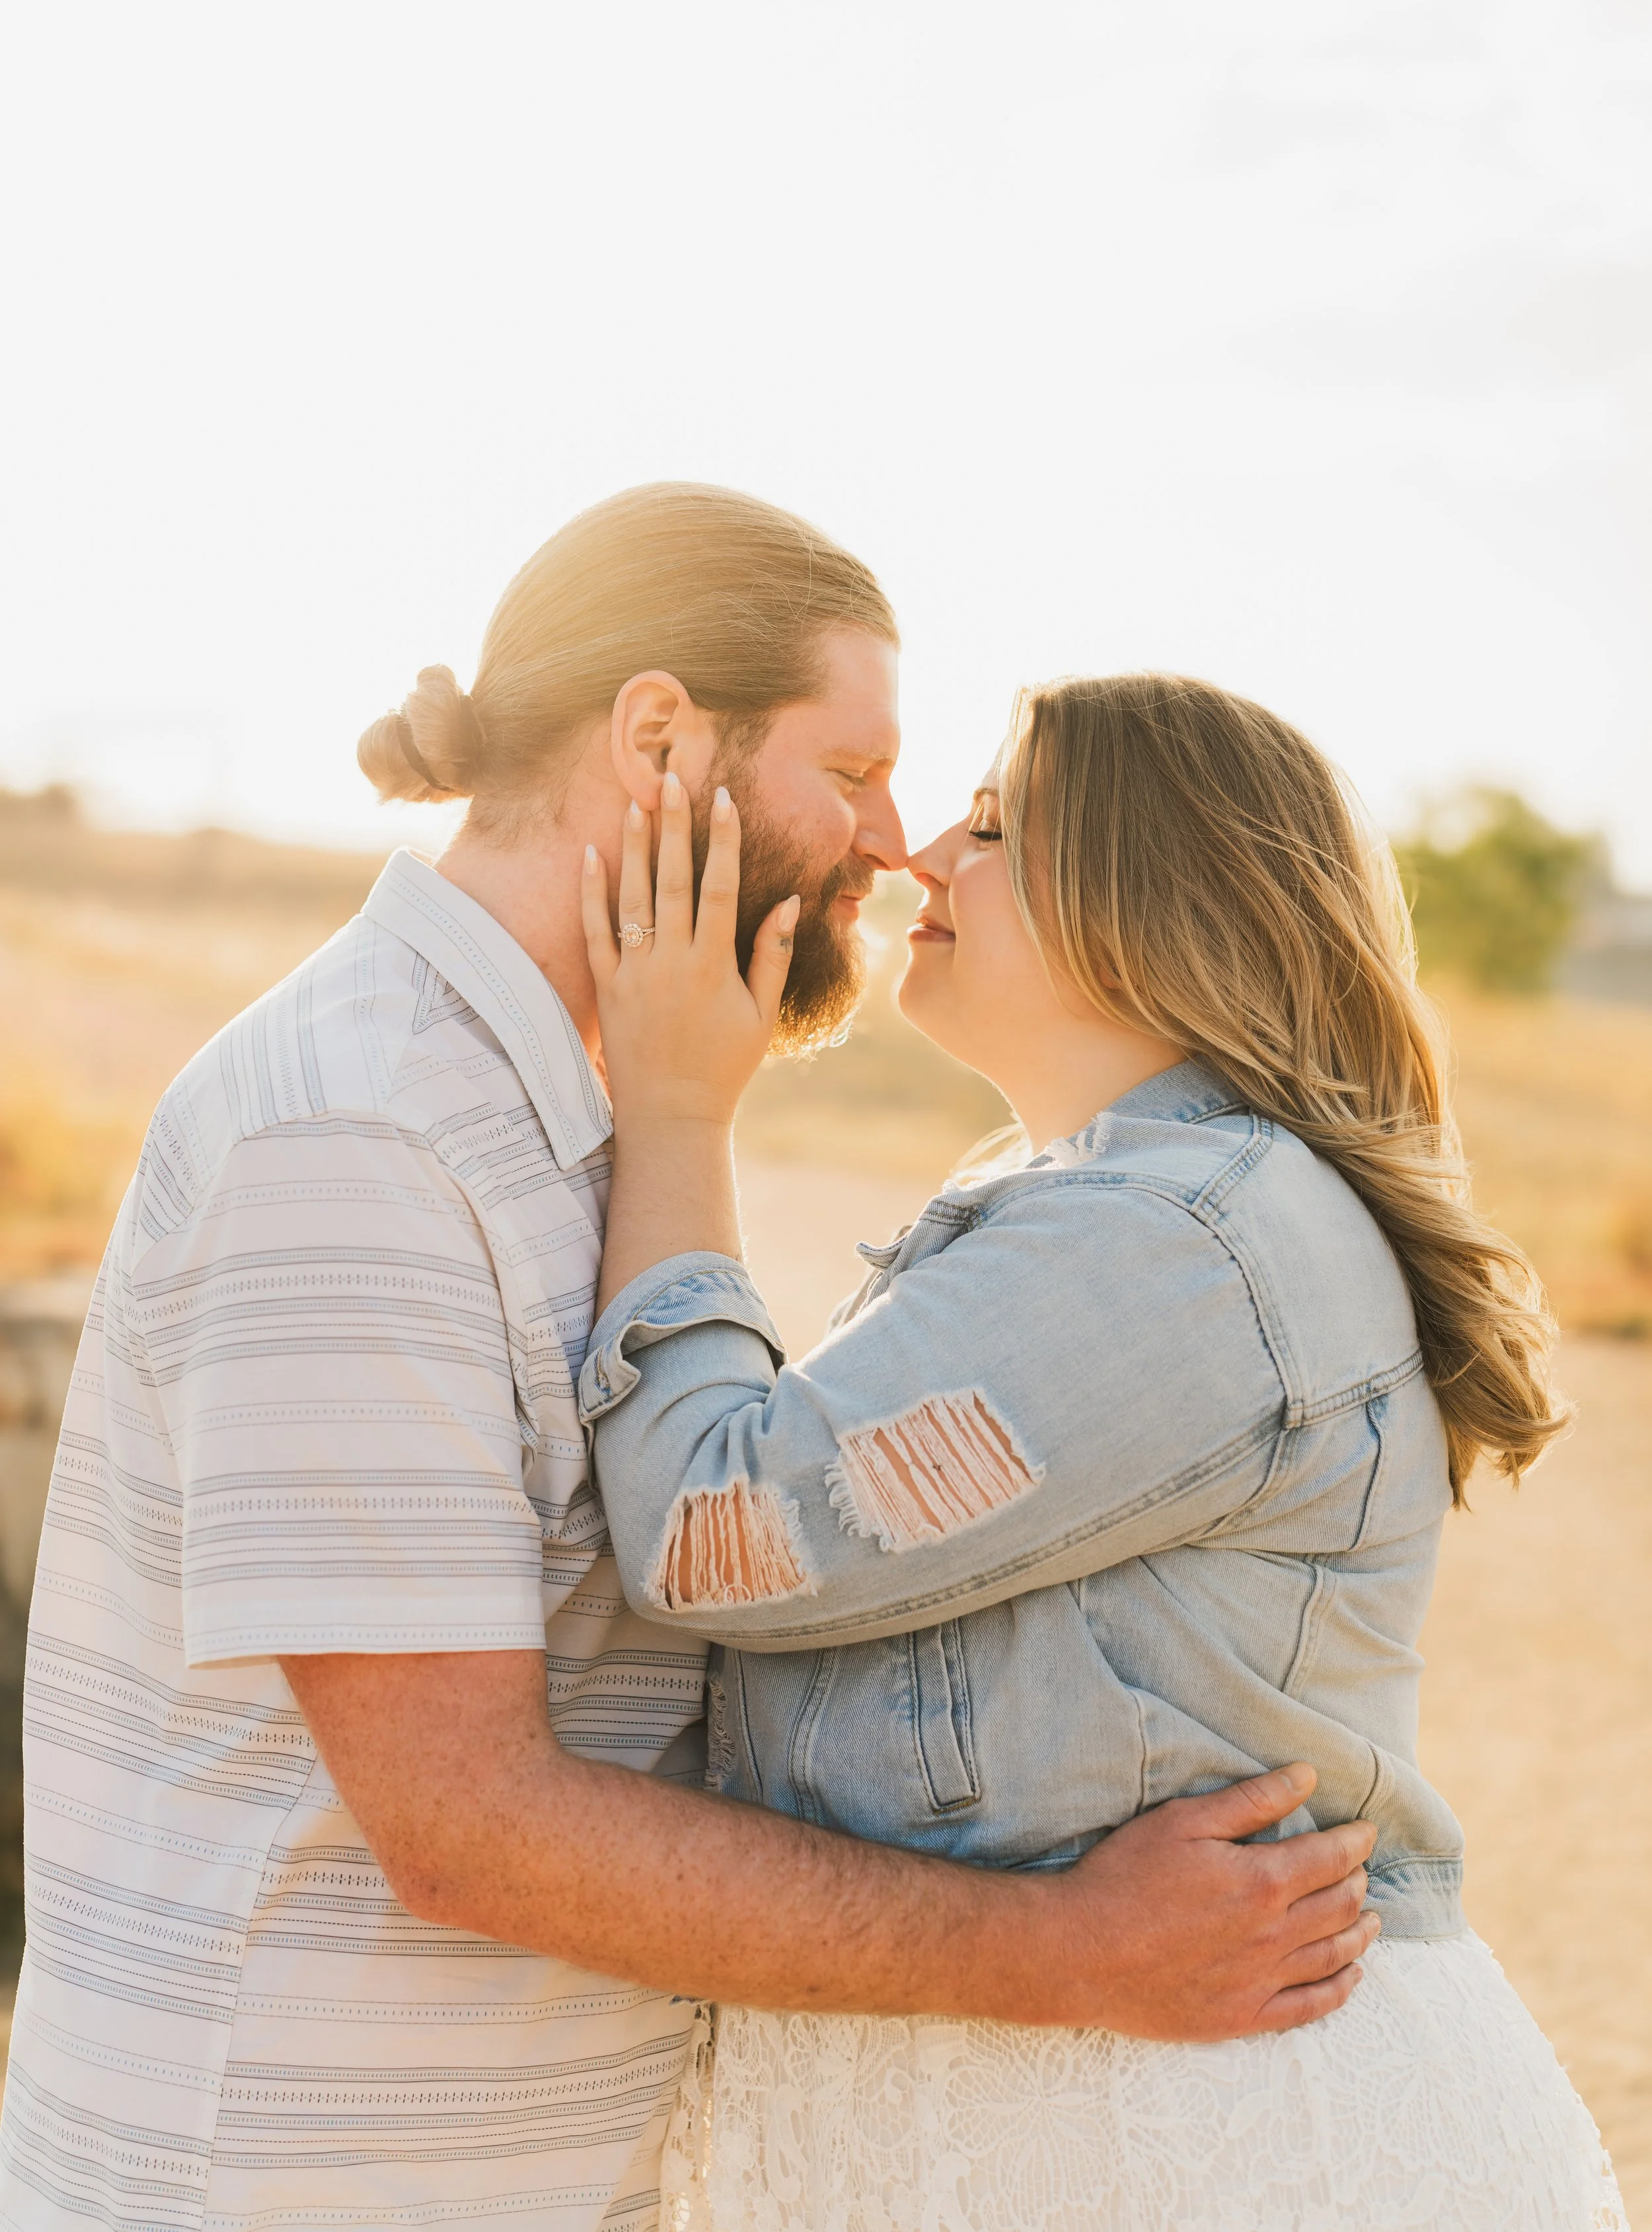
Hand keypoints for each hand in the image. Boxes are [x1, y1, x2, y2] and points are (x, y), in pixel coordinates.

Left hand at [582, 772, 797, 1131]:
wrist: (671, 1116)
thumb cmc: (725, 1066)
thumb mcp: (761, 1014)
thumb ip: (772, 955)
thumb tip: (787, 900)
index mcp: (713, 966)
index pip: (719, 888)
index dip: (722, 841)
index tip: (724, 799)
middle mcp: (671, 963)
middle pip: (673, 880)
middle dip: (675, 826)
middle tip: (673, 779)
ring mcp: (634, 974)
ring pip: (632, 898)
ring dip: (634, 847)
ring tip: (637, 802)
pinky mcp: (606, 988)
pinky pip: (594, 932)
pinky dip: (591, 893)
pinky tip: (591, 854)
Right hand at [1030, 1763, 1379, 2037]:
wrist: (1080, 1951)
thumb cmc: (1125, 1876)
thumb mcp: (1182, 1821)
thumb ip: (1250, 1800)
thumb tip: (1306, 1776)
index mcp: (1261, 1881)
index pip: (1331, 1858)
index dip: (1355, 1841)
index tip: (1366, 1830)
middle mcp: (1272, 1934)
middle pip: (1339, 1906)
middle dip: (1357, 1881)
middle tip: (1361, 1869)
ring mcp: (1260, 1980)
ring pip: (1334, 1956)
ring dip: (1360, 1933)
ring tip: (1371, 1919)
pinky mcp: (1243, 2016)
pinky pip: (1311, 2007)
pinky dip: (1340, 1989)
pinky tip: (1351, 1976)